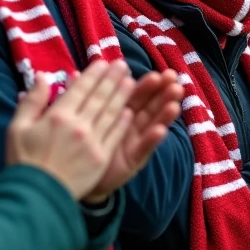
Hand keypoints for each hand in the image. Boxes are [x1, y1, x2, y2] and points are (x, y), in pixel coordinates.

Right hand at [5, 61, 135, 201]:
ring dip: (122, 95)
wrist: (35, 197)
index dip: (93, 74)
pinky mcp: (101, 158)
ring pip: (111, 112)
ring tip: (130, 81)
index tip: (103, 63)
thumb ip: (32, 100)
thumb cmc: (22, 161)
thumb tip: (43, 76)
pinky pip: (115, 134)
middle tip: (122, 65)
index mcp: (58, 116)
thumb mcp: (17, 127)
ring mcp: (93, 142)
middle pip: (99, 97)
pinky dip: (122, 121)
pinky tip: (129, 111)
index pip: (80, 89)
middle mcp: (79, 125)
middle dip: (112, 79)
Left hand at [84, 69, 184, 202]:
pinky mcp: (134, 160)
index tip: (159, 72)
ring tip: (174, 103)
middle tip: (173, 81)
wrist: (77, 177)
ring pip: (152, 123)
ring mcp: (134, 142)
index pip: (136, 93)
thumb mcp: (80, 115)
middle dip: (163, 93)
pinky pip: (143, 148)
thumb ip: (81, 94)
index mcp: (121, 110)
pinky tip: (161, 130)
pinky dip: (152, 139)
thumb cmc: (81, 143)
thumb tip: (74, 73)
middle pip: (150, 105)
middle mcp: (132, 124)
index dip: (147, 83)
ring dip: (164, 113)